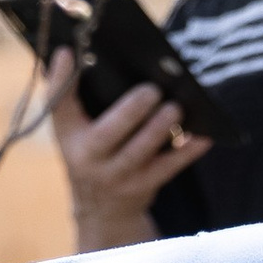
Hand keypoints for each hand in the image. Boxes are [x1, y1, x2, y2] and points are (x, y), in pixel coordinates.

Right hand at [43, 48, 210, 251]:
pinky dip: (187, 152)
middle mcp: (88, 159)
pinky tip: (203, 136)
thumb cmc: (93, 154)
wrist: (102, 211)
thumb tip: (90, 51)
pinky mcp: (143, 187)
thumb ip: (80, 96)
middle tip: (151, 90)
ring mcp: (116, 176)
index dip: (61, 79)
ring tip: (175, 107)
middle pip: (107, 134)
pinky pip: (167, 169)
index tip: (68, 51)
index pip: (59, 105)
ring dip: (159, 129)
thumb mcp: (76, 131)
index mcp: (69, 136)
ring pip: (138, 152)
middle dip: (131, 111)